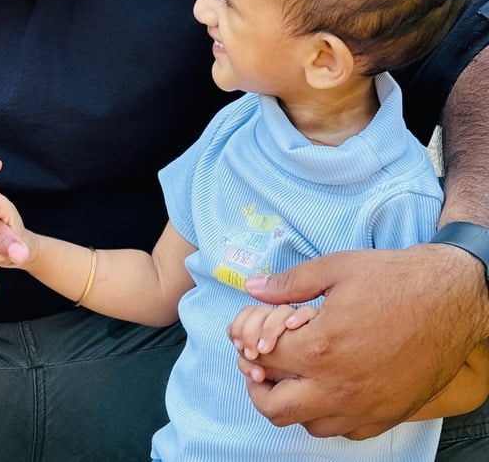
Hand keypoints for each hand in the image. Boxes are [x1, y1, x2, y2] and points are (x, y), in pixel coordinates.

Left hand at [236, 245, 488, 438]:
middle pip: (274, 406)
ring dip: (292, 402)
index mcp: (321, 348)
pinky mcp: (386, 416)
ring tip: (294, 372)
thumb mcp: (335, 268)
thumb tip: (253, 287)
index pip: (263, 357)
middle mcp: (339, 388)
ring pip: (308, 425)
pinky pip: (344, 431)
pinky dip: (327, 414)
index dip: (248, 340)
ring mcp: (364, 408)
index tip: (249, 331)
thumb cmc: (394, 280)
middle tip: (260, 362)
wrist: (451, 300)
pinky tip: (329, 386)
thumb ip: (289, 283)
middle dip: (257, 383)